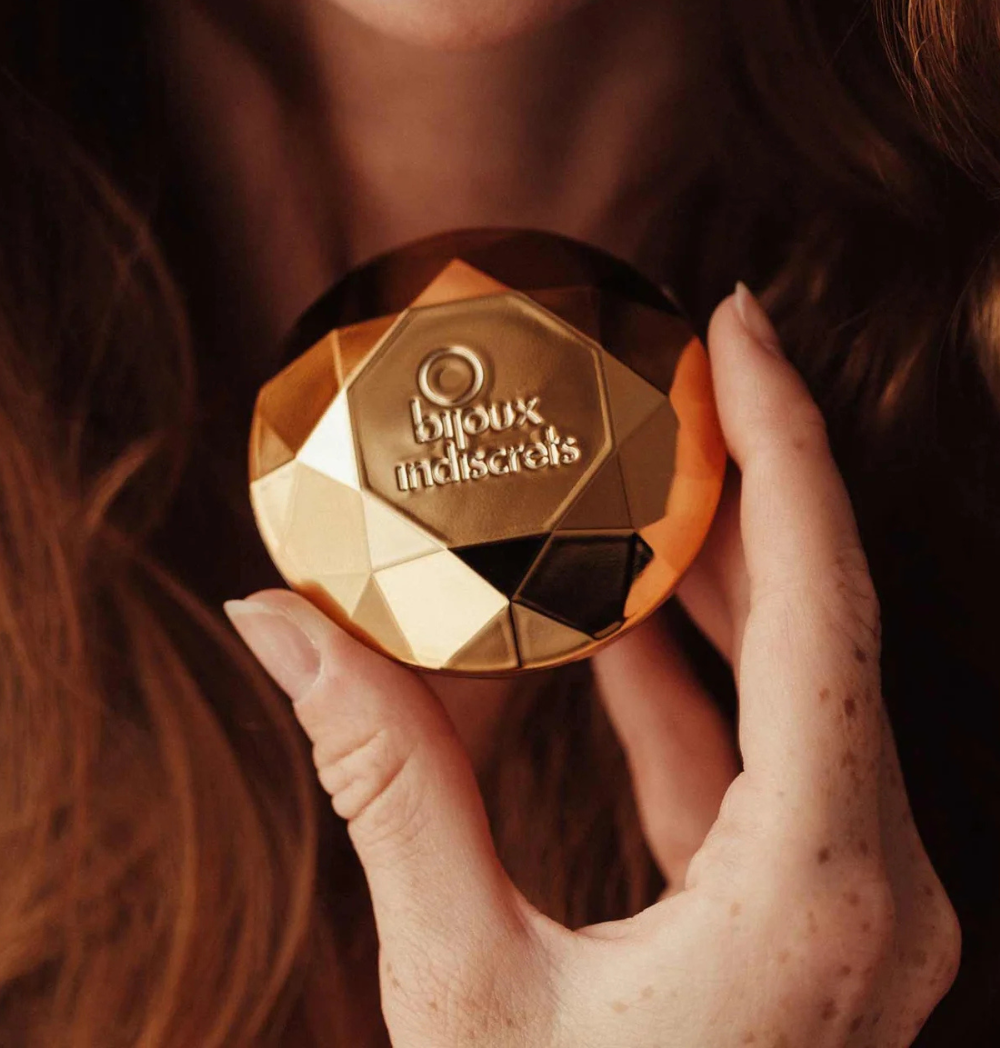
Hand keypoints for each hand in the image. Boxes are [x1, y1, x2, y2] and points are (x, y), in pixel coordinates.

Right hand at [225, 286, 960, 1047]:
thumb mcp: (463, 989)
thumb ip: (382, 785)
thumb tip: (275, 623)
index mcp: (823, 883)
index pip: (822, 597)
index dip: (782, 436)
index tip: (737, 322)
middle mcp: (880, 883)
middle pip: (819, 622)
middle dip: (734, 487)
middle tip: (659, 376)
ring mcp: (860, 908)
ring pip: (796, 692)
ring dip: (700, 591)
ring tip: (617, 483)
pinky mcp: (817, 926)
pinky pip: (763, 770)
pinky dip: (683, 695)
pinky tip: (603, 633)